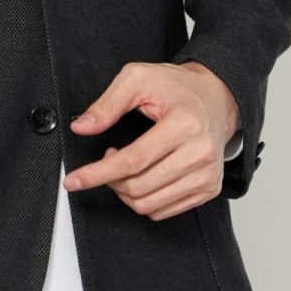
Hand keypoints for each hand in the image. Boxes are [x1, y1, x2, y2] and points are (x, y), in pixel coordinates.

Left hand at [62, 60, 240, 218]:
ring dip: (124, 192)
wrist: (216, 97)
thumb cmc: (177, 86)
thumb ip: (107, 104)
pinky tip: (141, 177)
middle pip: (139, 186)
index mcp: (184, 124)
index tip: (74, 181)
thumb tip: (82, 127)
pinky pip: (164, 211)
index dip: (97, 173)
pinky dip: (143, 200)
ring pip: (149, 205)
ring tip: (124, 166)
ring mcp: (207, 175)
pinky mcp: (209, 188)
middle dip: (109, 180)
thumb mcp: (138, 79)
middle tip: (106, 158)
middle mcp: (200, 153)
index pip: (132, 161)